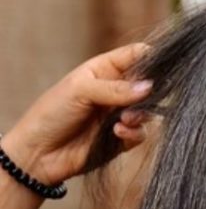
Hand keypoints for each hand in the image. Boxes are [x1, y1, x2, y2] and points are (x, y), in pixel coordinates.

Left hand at [1, 44, 151, 185]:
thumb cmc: (52, 113)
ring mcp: (119, 115)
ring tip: (124, 120)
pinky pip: (140, 134)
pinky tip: (117, 133)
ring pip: (147, 111)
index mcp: (104, 69)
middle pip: (148, 84)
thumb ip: (115, 89)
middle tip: (140, 101)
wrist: (39, 153)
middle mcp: (115, 90)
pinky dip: (133, 133)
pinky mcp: (121, 139)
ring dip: (140, 115)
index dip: (152, 57)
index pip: (136, 55)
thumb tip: (149, 87)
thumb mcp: (80, 91)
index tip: (161, 67)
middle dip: (149, 92)